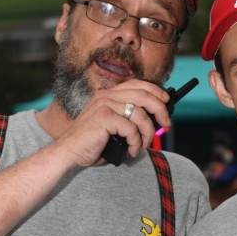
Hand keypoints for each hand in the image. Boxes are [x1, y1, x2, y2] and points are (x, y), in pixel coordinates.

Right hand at [54, 81, 171, 166]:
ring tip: (144, 145)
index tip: (167, 102)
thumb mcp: (112, 126)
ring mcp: (104, 105)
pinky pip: (131, 129)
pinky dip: (136, 142)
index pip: (137, 84)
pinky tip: (132, 151)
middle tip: (167, 125)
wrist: (69, 151)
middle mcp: (106, 96)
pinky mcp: (104, 118)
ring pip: (140, 114)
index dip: (155, 91)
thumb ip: (128, 118)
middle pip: (143, 95)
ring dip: (148, 133)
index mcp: (108, 94)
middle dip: (160, 110)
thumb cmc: (91, 142)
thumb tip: (154, 120)